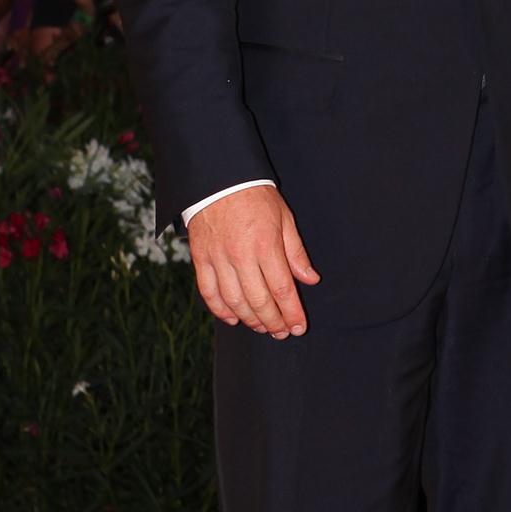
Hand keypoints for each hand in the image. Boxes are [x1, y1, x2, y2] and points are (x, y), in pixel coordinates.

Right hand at [187, 186, 319, 337]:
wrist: (218, 178)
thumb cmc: (255, 197)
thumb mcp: (284, 218)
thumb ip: (296, 252)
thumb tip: (310, 279)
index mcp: (266, 245)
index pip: (282, 290)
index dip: (292, 313)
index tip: (298, 327)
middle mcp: (241, 256)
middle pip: (259, 301)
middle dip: (273, 322)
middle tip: (282, 332)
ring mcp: (218, 259)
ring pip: (234, 301)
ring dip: (250, 320)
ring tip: (263, 327)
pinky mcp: (200, 258)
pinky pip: (209, 292)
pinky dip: (220, 310)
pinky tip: (233, 319)